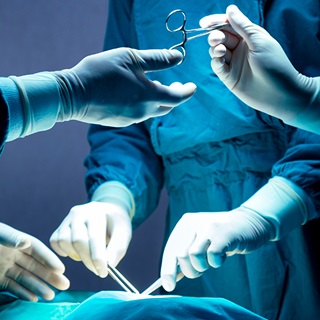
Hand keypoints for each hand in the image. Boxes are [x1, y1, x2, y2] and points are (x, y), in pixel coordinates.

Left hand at [0, 223, 68, 300]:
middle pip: (36, 266)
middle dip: (50, 276)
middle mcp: (15, 255)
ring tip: (51, 296)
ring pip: (26, 278)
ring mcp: (6, 267)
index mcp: (17, 241)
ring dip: (39, 287)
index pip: (37, 250)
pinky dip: (22, 292)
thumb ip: (10, 237)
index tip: (61, 269)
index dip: (49, 259)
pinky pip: (12, 287)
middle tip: (65, 285)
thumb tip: (25, 243)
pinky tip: (33, 298)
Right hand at [50, 202, 131, 277]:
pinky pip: (54, 241)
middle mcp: (80, 212)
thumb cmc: (116, 224)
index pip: (94, 237)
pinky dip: (62, 251)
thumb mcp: (124, 233)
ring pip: (63, 241)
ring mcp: (68, 218)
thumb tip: (109, 265)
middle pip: (77, 240)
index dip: (97, 257)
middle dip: (88, 260)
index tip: (103, 272)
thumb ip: (118, 248)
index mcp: (97, 212)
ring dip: (76, 255)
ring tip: (89, 257)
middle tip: (98, 271)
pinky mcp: (61, 225)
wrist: (107, 211)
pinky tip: (76, 253)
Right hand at [58, 48, 196, 125]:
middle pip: (167, 106)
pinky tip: (134, 94)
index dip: (187, 91)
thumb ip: (157, 59)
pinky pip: (139, 114)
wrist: (73, 94)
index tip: (192, 86)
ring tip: (153, 85)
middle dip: (174, 95)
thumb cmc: (101, 72)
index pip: (177, 98)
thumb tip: (179, 57)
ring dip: (157, 99)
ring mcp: (132, 119)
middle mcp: (144, 112)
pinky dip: (143, 104)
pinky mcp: (121, 122)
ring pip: (152, 111)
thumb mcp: (131, 58)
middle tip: (175, 84)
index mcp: (149, 96)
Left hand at [160, 208, 273, 291]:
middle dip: (190, 270)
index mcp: (185, 223)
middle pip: (179, 255)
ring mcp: (208, 226)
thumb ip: (185, 257)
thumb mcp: (199, 242)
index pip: (170, 250)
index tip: (168, 286)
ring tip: (212, 260)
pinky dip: (217, 262)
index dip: (167, 270)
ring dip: (203, 267)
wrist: (248, 223)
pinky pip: (212, 257)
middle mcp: (193, 222)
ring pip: (193, 256)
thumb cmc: (221, 238)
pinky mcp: (223, 234)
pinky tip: (223, 255)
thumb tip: (169, 279)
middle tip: (201, 270)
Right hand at [200, 5, 317, 128]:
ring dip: (215, 48)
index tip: (204, 23)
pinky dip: (215, 61)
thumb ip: (242, 26)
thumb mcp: (259, 41)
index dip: (216, 22)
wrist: (279, 94)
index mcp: (249, 37)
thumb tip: (230, 9)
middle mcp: (240, 49)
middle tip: (217, 39)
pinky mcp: (228, 77)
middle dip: (215, 36)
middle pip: (220, 37)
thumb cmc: (274, 65)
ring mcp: (233, 63)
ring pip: (216, 51)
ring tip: (221, 51)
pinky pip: (217, 66)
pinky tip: (219, 60)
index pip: (229, 25)